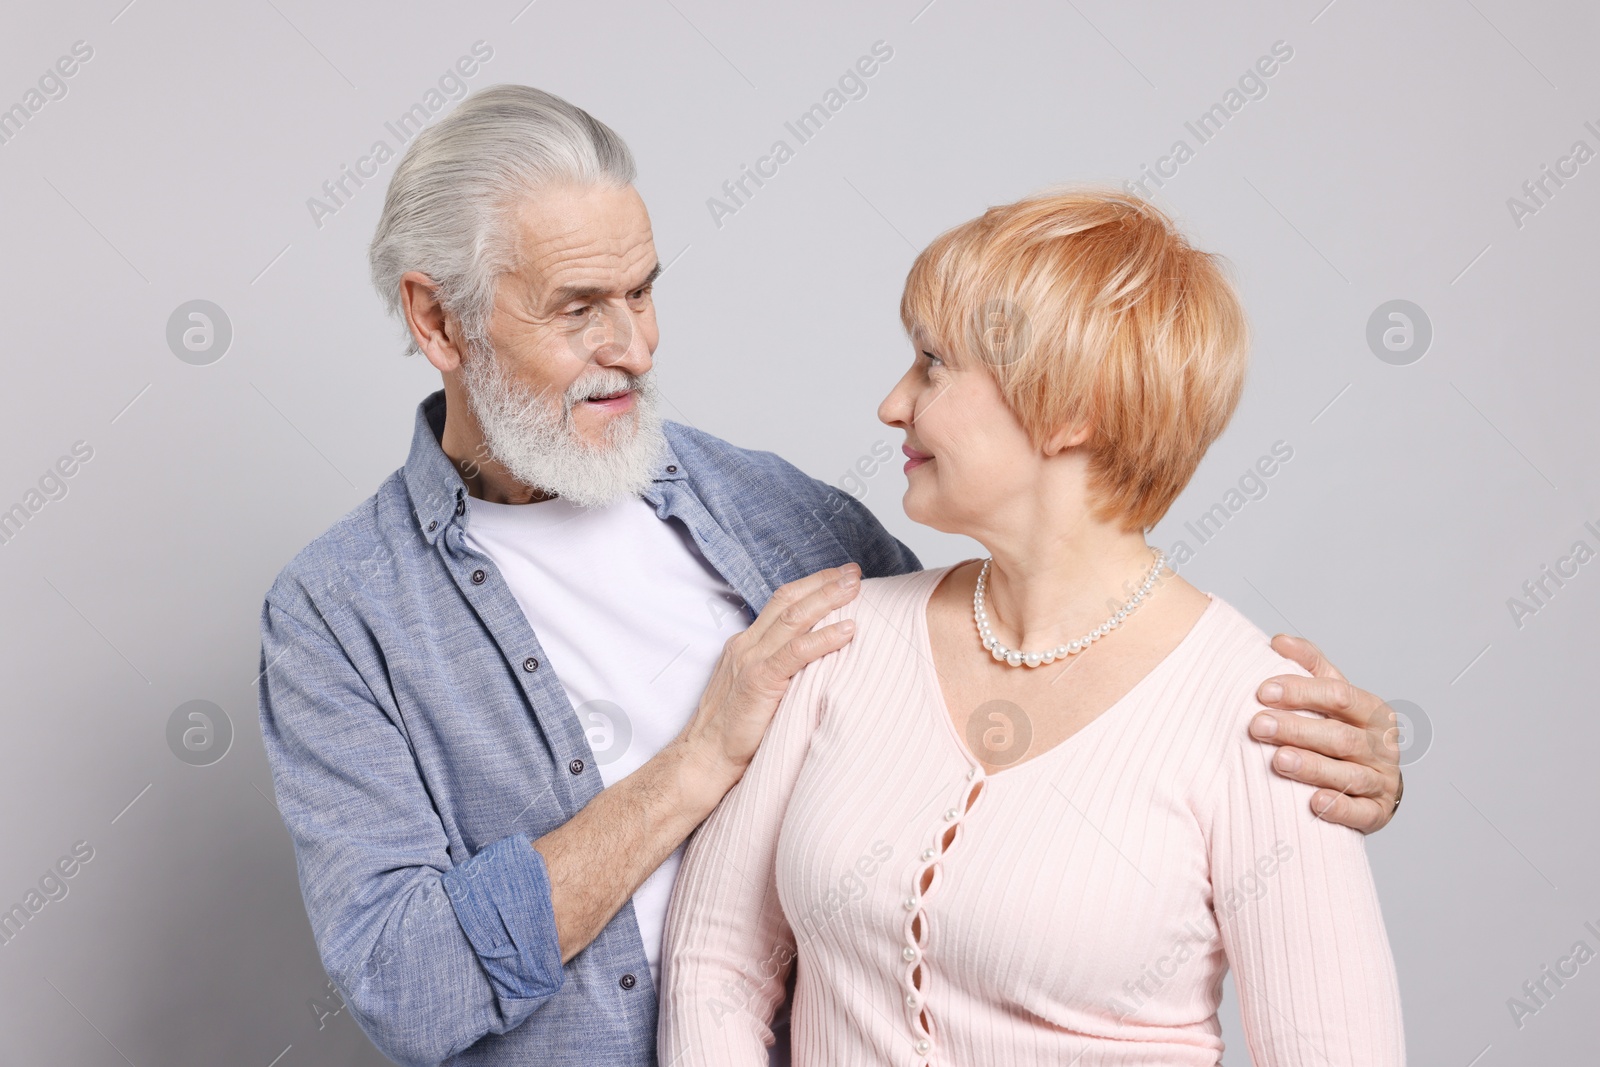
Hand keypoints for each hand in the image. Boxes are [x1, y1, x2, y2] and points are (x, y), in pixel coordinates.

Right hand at [680, 563, 861, 794]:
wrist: (705, 758)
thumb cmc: (733, 733)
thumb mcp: (755, 690)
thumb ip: (777, 671)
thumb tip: (815, 665)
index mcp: (745, 645)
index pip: (780, 603)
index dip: (810, 586)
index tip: (838, 577)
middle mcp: (746, 646)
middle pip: (788, 601)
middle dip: (823, 582)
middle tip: (854, 572)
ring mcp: (751, 661)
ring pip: (794, 618)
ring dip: (827, 599)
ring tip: (855, 588)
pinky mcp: (759, 682)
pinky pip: (796, 652)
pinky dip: (824, 638)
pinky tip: (848, 629)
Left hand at [1248, 634, 1401, 832]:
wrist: (1371, 782)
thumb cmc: (1342, 730)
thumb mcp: (1330, 695)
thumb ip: (1309, 666)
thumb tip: (1278, 641)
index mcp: (1371, 710)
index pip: (1339, 694)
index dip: (1301, 691)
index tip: (1261, 691)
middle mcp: (1381, 745)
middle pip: (1339, 735)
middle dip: (1296, 729)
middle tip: (1257, 726)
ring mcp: (1381, 780)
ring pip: (1348, 774)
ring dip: (1312, 767)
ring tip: (1279, 761)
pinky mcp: (1377, 812)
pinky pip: (1360, 812)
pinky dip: (1339, 807)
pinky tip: (1314, 802)